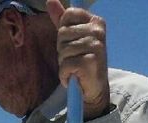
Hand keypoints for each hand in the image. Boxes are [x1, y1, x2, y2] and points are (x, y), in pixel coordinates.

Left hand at [46, 1, 109, 119]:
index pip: (68, 15)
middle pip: (62, 33)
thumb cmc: (83, 62)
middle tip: (74, 59)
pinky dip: (64, 75)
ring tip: (75, 69)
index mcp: (96, 22)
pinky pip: (65, 65)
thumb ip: (62, 20)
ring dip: (64, 63)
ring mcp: (95, 47)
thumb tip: (50, 1)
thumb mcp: (73, 38)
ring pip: (63, 50)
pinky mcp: (90, 63)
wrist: (95, 89)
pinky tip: (73, 77)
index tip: (73, 43)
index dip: (64, 32)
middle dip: (62, 49)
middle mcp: (98, 32)